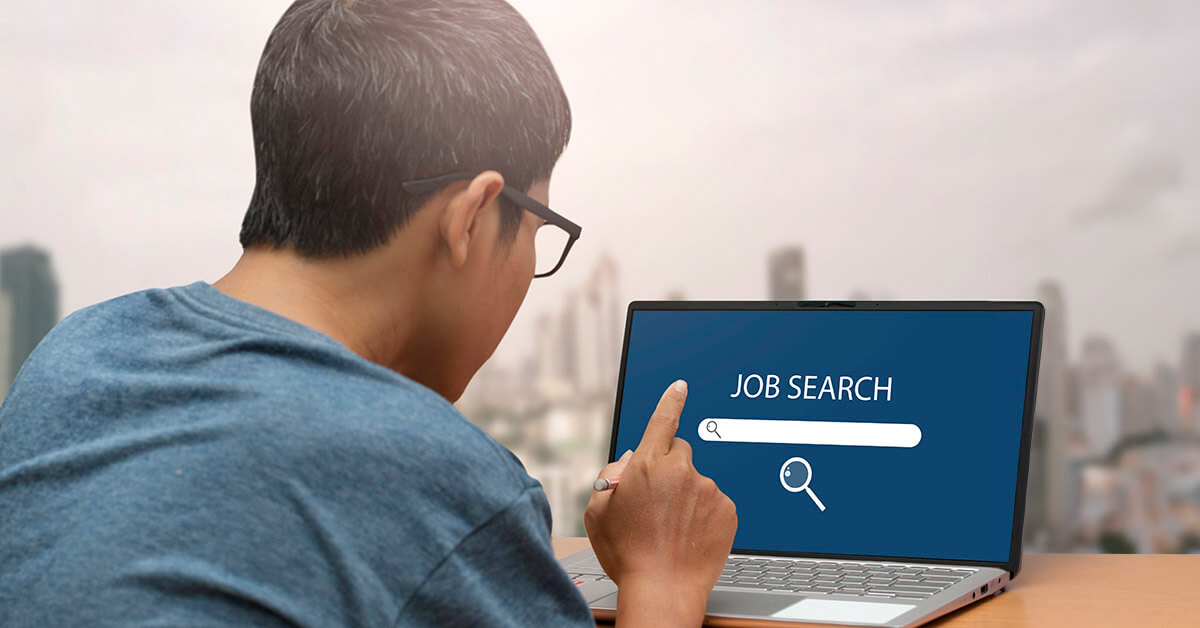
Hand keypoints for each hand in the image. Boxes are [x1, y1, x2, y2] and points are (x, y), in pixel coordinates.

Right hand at [584, 380, 737, 626]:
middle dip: (669, 468)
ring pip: (697, 482)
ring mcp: (708, 490)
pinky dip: (703, 515)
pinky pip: (714, 503)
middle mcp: (682, 471)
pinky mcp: (727, 510)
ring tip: (671, 529)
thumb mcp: (598, 512)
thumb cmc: (627, 554)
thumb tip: (631, 461)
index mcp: (648, 465)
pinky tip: (689, 536)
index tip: (680, 387)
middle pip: (680, 453)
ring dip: (687, 497)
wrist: (663, 590)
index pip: (663, 420)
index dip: (671, 401)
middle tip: (657, 502)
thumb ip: (611, 476)